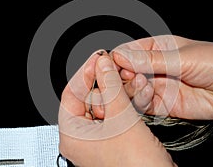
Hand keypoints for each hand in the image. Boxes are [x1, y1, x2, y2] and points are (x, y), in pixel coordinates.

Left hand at [59, 51, 175, 166]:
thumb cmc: (136, 166)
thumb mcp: (121, 117)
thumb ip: (110, 86)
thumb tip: (102, 65)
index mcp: (73, 135)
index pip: (72, 94)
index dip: (86, 73)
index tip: (98, 58)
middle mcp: (83, 138)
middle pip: (90, 98)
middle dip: (108, 83)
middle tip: (117, 69)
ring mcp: (100, 140)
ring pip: (107, 105)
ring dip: (122, 92)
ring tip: (135, 81)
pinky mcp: (116, 140)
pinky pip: (117, 115)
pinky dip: (128, 104)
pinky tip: (140, 94)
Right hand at [113, 35, 212, 119]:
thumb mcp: (182, 57)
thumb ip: (150, 60)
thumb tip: (120, 56)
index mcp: (156, 48)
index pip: (127, 52)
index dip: (116, 59)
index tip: (110, 64)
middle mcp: (154, 68)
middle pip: (125, 73)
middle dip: (121, 76)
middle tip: (125, 77)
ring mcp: (158, 86)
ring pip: (132, 90)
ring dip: (131, 89)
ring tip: (142, 84)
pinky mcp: (164, 104)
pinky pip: (144, 105)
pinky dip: (141, 102)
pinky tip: (149, 95)